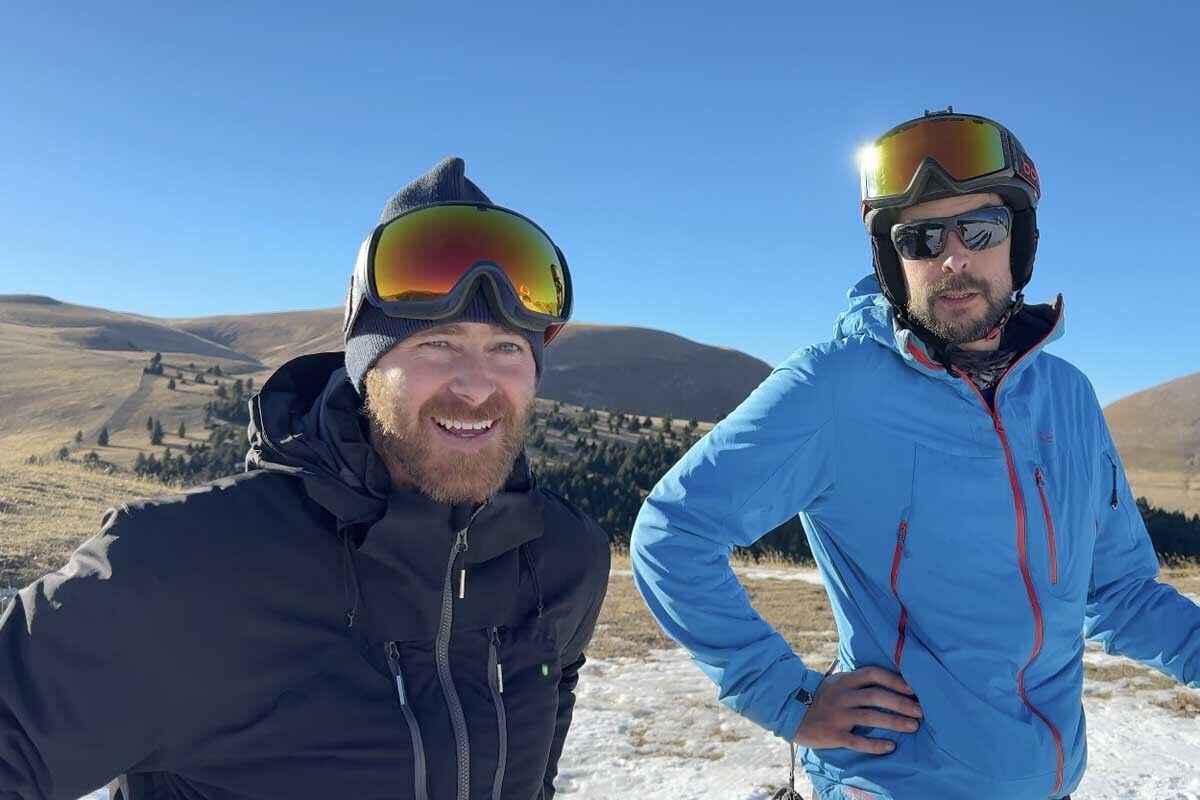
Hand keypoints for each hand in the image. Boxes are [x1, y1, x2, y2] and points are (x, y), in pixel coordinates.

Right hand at [792, 666, 921, 753]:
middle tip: (920, 711)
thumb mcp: (837, 683)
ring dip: (894, 721)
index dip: (894, 680)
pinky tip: (890, 747)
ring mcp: (838, 715)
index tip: (913, 689)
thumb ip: (858, 682)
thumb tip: (890, 681)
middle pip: (876, 696)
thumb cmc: (822, 697)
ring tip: (912, 727)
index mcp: (845, 680)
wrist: (792, 711)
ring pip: (870, 717)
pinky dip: (874, 744)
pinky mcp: (833, 734)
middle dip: (900, 703)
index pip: (873, 674)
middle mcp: (843, 696)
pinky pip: (857, 741)